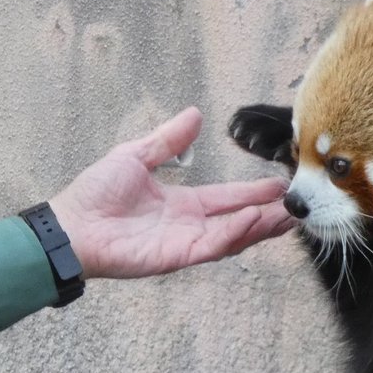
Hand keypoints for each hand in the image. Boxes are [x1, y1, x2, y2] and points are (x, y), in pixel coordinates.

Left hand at [50, 107, 292, 279]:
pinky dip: (235, 232)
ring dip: (261, 226)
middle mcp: (192, 225)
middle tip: (298, 206)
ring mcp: (188, 243)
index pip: (229, 198)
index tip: (279, 184)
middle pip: (241, 222)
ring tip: (286, 215)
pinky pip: (214, 245)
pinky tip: (253, 217)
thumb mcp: (136, 155)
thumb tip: (194, 115)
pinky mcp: (180, 257)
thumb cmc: (96, 193)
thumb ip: (168, 140)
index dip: (254, 192)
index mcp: (185, 203)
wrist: (74, 223)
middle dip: (270, 215)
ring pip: (235, 237)